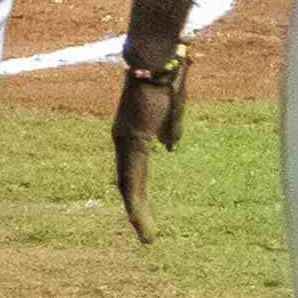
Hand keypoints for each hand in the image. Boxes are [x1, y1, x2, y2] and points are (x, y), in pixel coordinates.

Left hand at [109, 53, 183, 245]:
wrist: (157, 58)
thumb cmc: (167, 79)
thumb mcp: (174, 112)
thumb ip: (170, 131)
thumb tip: (170, 150)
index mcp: (134, 135)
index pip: (134, 171)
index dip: (137, 194)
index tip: (142, 214)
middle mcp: (123, 140)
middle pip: (129, 183)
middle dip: (138, 211)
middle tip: (148, 238)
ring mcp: (125, 141)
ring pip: (129, 185)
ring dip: (137, 213)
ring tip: (147, 238)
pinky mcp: (132, 140)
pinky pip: (133, 175)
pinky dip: (135, 200)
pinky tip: (137, 218)